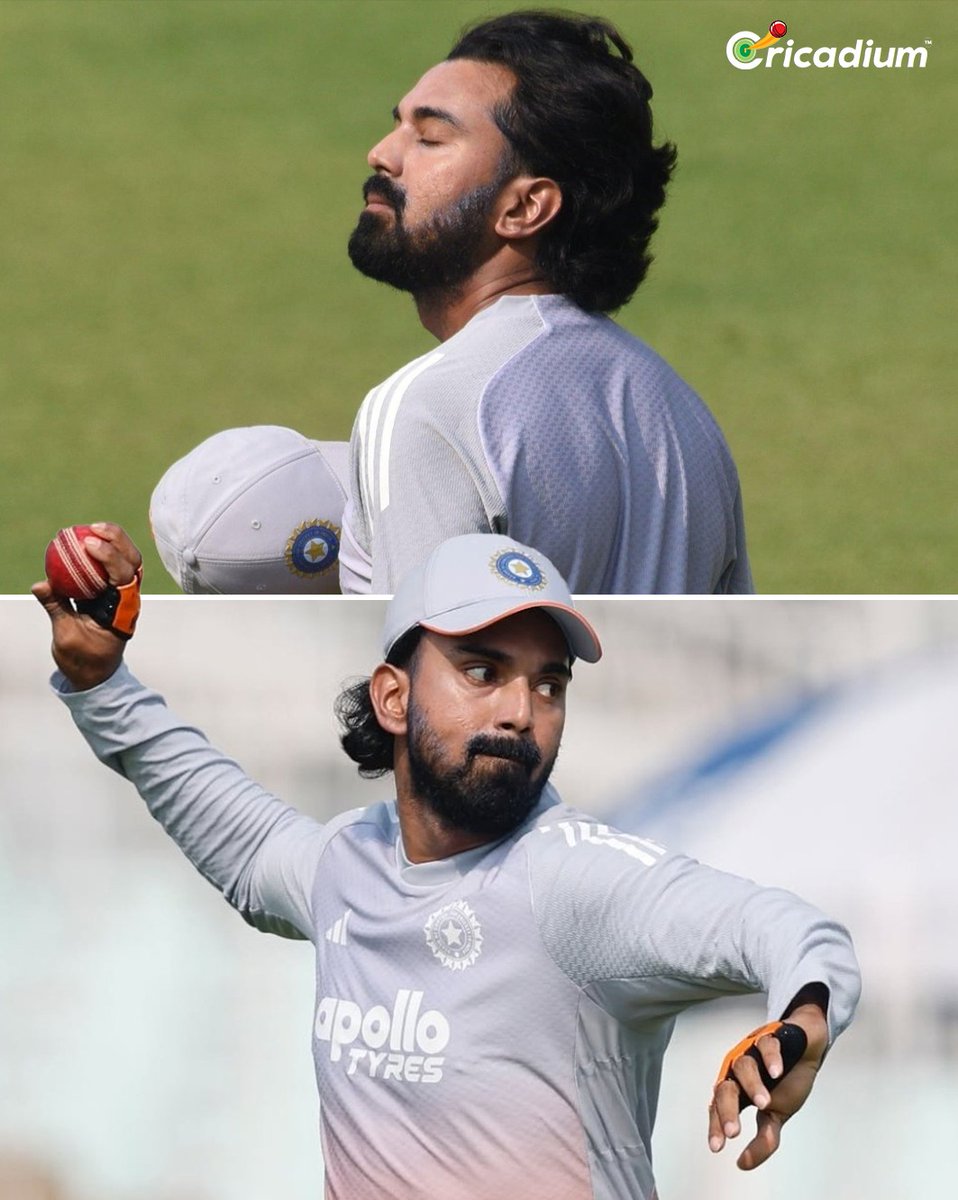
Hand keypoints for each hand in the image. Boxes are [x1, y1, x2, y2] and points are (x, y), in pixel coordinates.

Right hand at [32, 522, 142, 690]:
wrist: (95, 673)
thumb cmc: (83, 658)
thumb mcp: (66, 636)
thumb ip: (56, 608)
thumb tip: (40, 584)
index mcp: (122, 612)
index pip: (123, 577)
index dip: (110, 557)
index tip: (89, 544)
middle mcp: (128, 600)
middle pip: (133, 562)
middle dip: (118, 540)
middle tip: (93, 528)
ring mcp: (124, 595)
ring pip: (127, 561)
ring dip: (114, 541)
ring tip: (92, 527)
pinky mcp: (114, 593)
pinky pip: (111, 567)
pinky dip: (103, 552)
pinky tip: (85, 539)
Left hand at [707, 1002, 828, 1169]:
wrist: (807, 1048)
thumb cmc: (787, 1081)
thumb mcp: (777, 1115)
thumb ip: (763, 1139)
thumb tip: (743, 1163)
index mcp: (737, 1089)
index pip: (720, 1108)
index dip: (716, 1126)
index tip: (717, 1147)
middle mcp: (739, 1071)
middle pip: (725, 1088)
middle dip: (727, 1110)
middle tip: (734, 1132)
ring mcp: (752, 1052)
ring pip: (743, 1066)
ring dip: (752, 1086)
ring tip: (764, 1104)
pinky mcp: (771, 1037)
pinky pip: (766, 1045)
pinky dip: (770, 1058)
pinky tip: (777, 1072)